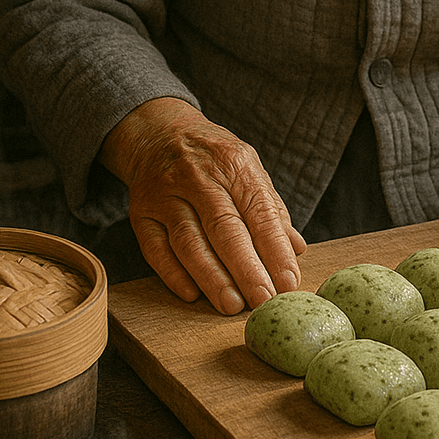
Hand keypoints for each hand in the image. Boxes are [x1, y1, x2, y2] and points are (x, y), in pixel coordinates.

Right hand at [99, 97, 305, 313]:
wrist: (160, 133)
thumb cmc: (215, 159)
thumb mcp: (248, 169)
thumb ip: (271, 209)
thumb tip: (296, 250)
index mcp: (234, 164)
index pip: (259, 212)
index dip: (275, 251)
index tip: (289, 283)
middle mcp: (198, 177)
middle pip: (224, 229)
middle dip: (247, 269)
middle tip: (264, 301)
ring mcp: (166, 195)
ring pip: (190, 242)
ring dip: (212, 278)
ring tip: (232, 305)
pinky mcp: (142, 213)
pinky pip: (155, 249)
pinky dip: (173, 274)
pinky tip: (192, 295)